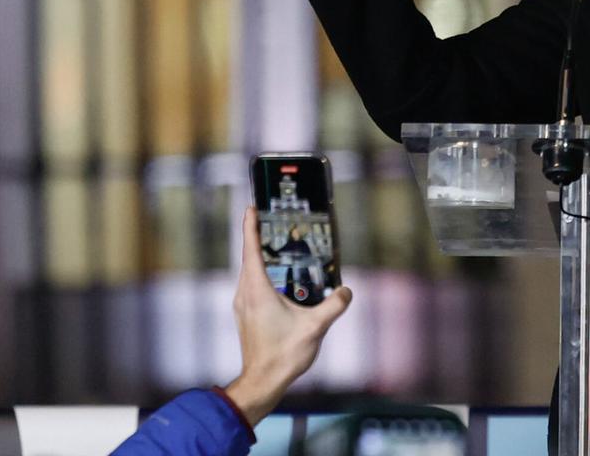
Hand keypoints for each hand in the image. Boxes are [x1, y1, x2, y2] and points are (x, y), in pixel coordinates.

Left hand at [224, 206, 352, 426]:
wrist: (262, 381)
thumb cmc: (282, 355)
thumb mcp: (315, 327)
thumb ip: (334, 305)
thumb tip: (346, 290)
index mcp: (257, 290)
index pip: (251, 250)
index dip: (250, 227)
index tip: (251, 208)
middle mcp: (245, 294)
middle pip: (249, 257)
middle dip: (259, 238)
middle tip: (273, 222)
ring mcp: (243, 305)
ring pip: (250, 272)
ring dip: (261, 257)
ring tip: (279, 248)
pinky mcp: (247, 315)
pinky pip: (252, 285)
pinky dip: (263, 274)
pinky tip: (281, 279)